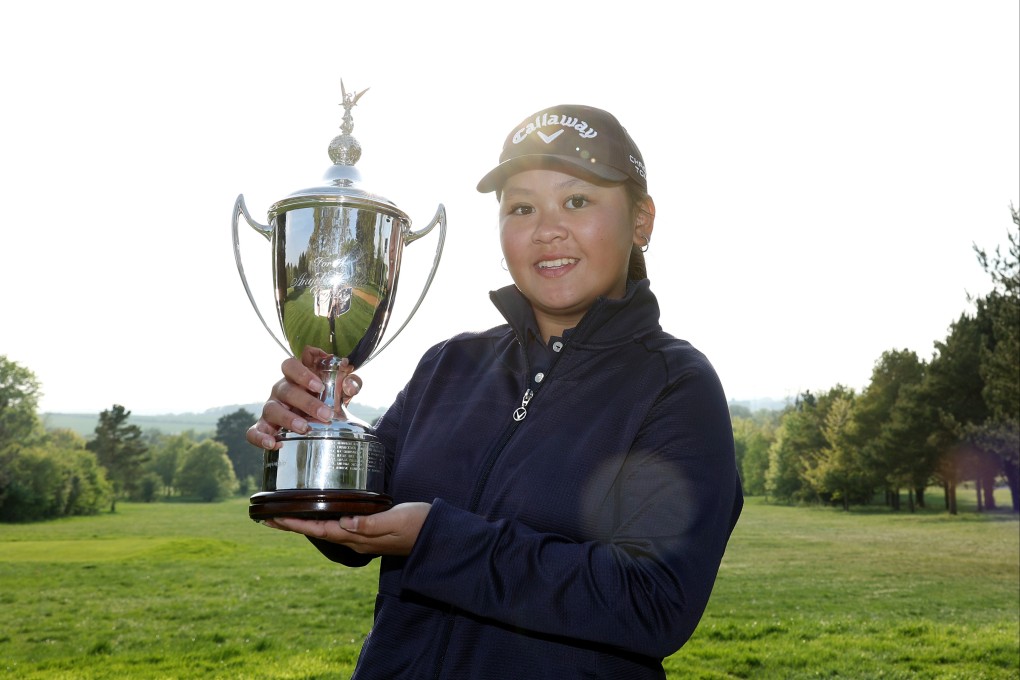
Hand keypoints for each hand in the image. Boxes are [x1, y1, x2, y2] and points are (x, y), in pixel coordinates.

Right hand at [246, 347, 362, 449]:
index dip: (302, 373)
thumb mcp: (340, 392)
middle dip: (306, 402)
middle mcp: (281, 390)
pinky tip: (274, 444)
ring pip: (272, 409)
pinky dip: (260, 438)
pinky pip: (254, 431)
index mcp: (297, 377)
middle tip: (326, 414)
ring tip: (305, 428)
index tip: (319, 385)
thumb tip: (351, 384)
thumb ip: (349, 384)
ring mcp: (271, 408)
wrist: (315, 422)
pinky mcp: (263, 427)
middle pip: (286, 389)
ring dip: (288, 418)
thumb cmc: (325, 401)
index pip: (291, 365)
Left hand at [264, 502, 431, 555]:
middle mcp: (356, 540)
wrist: (437, 537)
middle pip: (317, 531)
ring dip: (305, 523)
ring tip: (287, 515)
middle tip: (268, 517)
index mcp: (359, 537)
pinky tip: (322, 514)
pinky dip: (323, 520)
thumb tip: (346, 524)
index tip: (274, 517)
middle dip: (293, 524)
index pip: (321, 529)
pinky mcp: (370, 531)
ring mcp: (363, 537)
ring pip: (326, 529)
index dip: (297, 523)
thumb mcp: (396, 520)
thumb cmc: (419, 525)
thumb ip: (371, 524)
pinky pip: (338, 526)